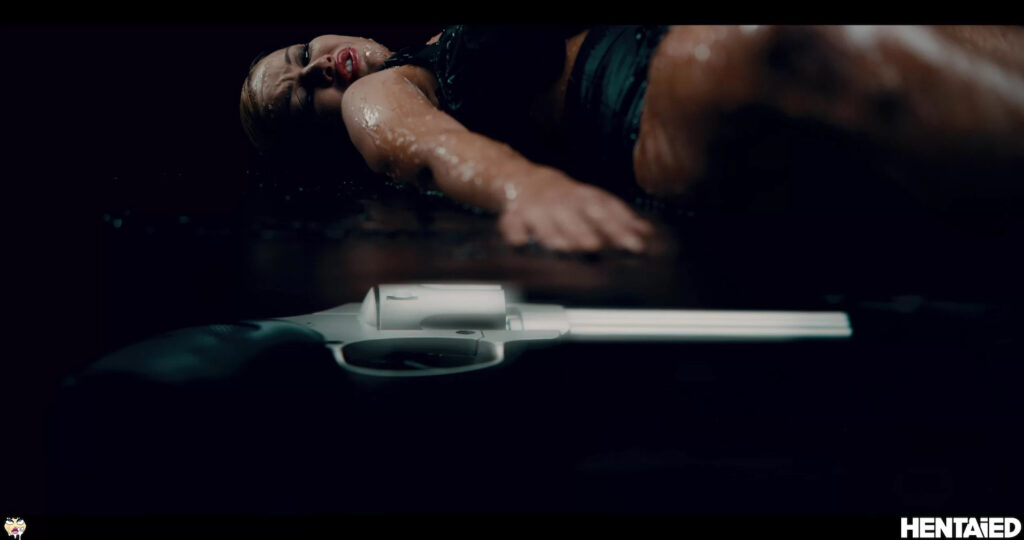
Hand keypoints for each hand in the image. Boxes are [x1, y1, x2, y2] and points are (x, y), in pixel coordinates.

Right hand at [497, 167, 653, 252]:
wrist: (522, 179)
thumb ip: (618, 216)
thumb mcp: (591, 199)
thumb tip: (646, 232)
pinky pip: (513, 225)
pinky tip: (520, 243)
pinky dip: (515, 234)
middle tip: (596, 247)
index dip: (620, 227)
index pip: (605, 211)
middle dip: (585, 233)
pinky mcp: (514, 217)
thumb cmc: (563, 196)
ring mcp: (538, 209)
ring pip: (546, 224)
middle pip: (575, 218)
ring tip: (562, 248)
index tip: (635, 244)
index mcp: (582, 198)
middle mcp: (561, 202)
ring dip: (553, 235)